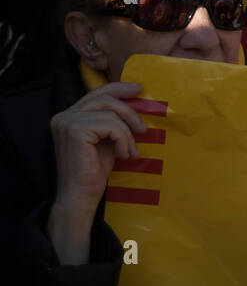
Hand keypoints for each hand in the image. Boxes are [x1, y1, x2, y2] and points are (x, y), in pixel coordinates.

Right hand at [47, 82, 145, 262]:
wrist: (81, 197)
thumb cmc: (94, 172)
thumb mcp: (106, 140)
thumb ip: (113, 122)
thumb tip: (136, 102)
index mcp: (68, 116)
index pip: (96, 93)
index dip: (118, 88)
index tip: (138, 89)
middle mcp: (64, 115)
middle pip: (105, 98)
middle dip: (129, 111)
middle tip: (143, 129)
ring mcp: (67, 122)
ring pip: (111, 112)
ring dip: (127, 132)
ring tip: (131, 151)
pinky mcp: (75, 130)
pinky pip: (111, 125)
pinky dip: (123, 139)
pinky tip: (123, 155)